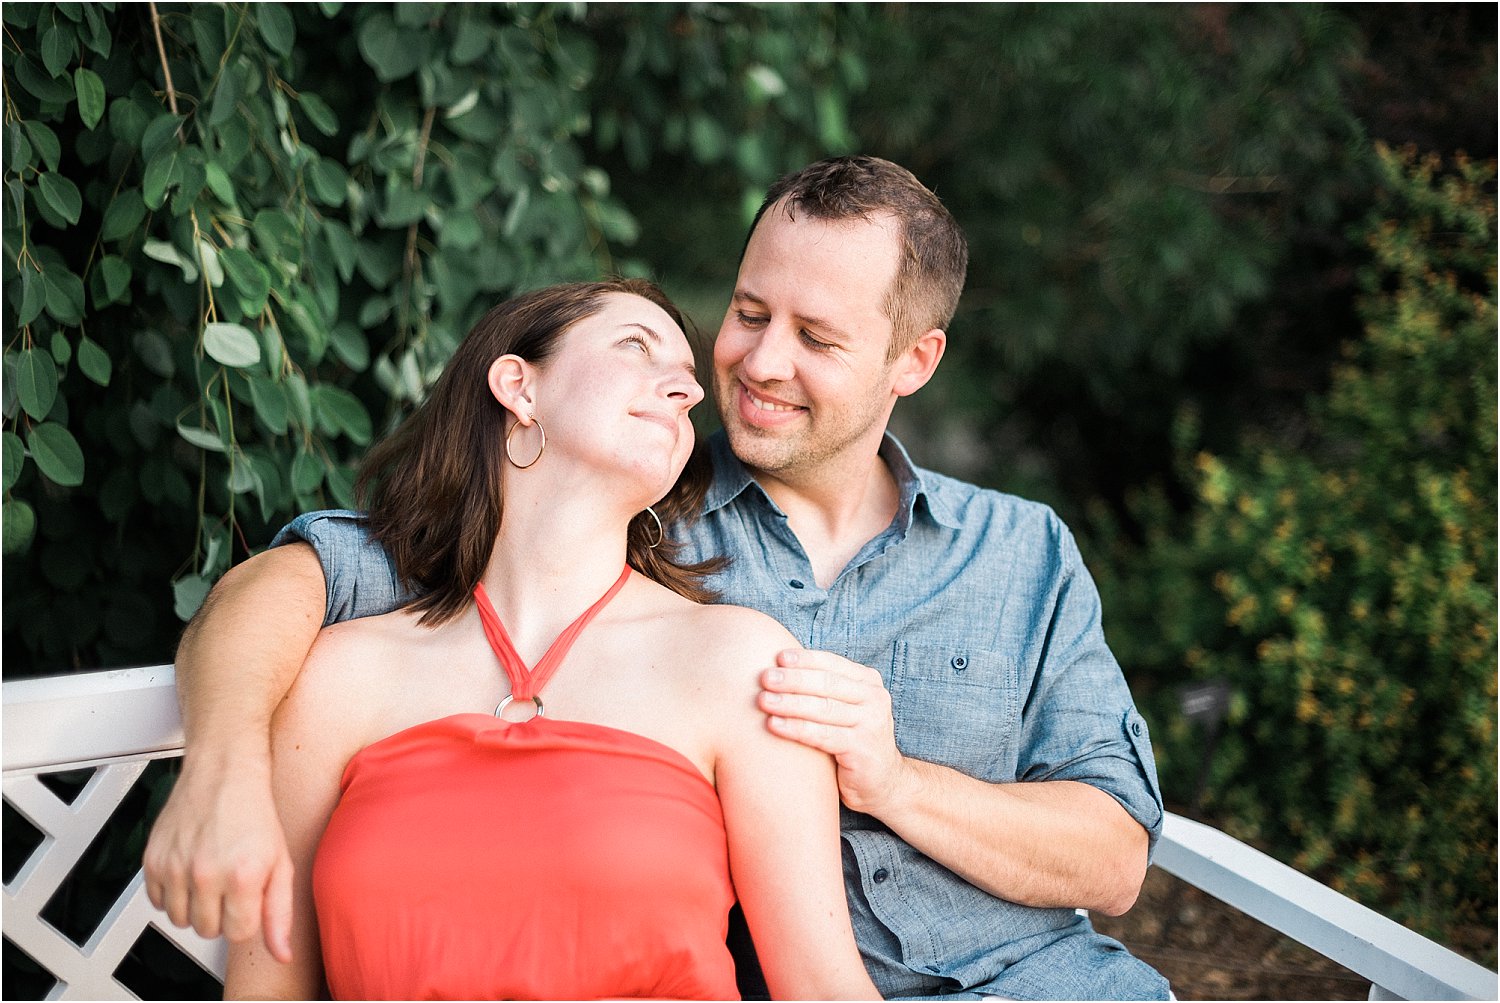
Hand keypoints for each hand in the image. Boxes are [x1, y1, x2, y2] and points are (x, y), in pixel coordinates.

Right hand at [143, 757, 293, 962]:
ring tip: (211, 876)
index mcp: (242, 876)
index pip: (238, 934)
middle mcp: (205, 874)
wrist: (223, 772)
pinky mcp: (152, 860)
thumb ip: (280, 913)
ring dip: (195, 906)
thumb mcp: (280, 862)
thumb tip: (281, 953)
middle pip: (207, 931)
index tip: (249, 896)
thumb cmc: (254, 813)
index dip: (246, 917)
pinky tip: (189, 870)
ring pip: (179, 920)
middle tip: (230, 884)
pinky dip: (171, 893)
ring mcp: (175, 867)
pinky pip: (156, 902)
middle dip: (221, 914)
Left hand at [757, 649, 909, 814]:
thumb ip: (824, 689)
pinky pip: (823, 735)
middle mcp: (874, 698)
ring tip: (763, 700)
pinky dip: (796, 729)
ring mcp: (871, 724)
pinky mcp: (862, 750)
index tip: (778, 657)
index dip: (805, 659)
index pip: (833, 664)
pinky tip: (774, 725)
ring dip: (790, 703)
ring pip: (824, 708)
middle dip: (793, 679)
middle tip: (765, 678)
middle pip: (827, 683)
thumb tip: (778, 667)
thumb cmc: (851, 738)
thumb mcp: (845, 708)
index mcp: (868, 681)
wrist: (882, 781)